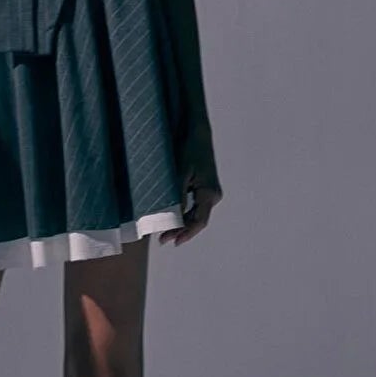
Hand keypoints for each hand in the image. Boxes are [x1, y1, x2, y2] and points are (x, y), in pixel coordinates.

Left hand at [160, 124, 222, 246]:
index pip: (199, 221)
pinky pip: (195, 207)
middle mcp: (213, 195)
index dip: (186, 234)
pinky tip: (172, 219)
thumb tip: (172, 217)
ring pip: (196, 215)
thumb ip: (178, 196)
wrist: (198, 135)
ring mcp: (211, 193)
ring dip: (181, 224)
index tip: (172, 241)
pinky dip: (184, 215)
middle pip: (197, 221)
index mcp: (209, 193)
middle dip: (180, 231)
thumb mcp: (180, 173)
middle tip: (162, 239)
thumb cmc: (189, 151)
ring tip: (164, 232)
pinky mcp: (205, 189)